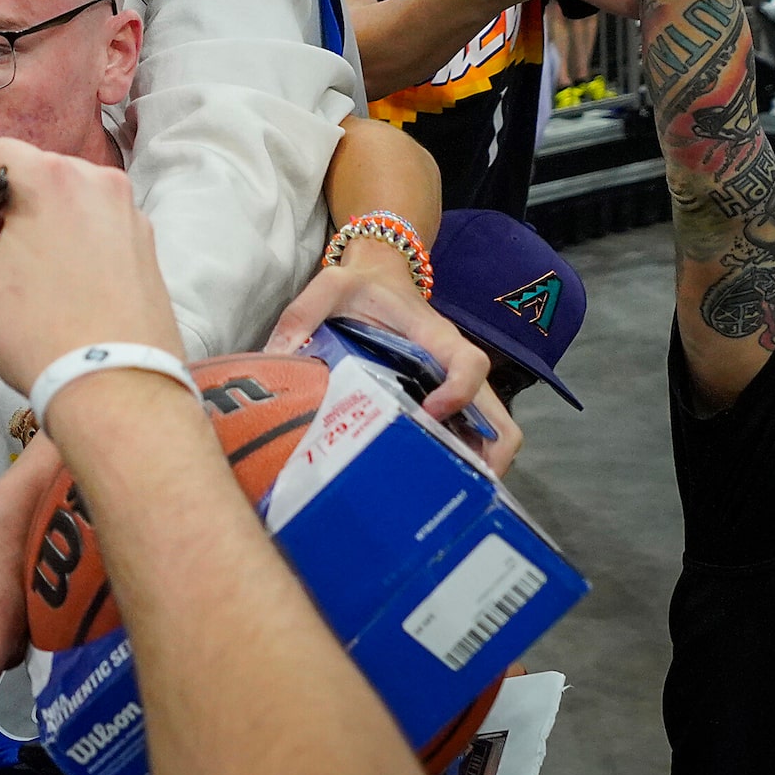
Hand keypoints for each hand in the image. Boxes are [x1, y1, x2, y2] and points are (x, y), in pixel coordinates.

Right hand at [0, 140, 178, 393]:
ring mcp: (131, 214)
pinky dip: (75, 242)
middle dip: (9, 205)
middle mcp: (100, 183)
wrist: (114, 385)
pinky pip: (98, 226)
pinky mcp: (148, 246)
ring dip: (43, 223)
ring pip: (71, 200)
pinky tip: (64, 287)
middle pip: (38, 174)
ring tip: (29, 274)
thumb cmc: (35, 331)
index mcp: (53, 179)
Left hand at [263, 262, 523, 475]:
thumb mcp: (331, 285)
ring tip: (442, 496)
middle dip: (489, 453)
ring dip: (477, 464)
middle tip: (455, 487)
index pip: (468, 363)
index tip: (431, 412)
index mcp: (436, 337)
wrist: (379, 278)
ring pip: (489, 431)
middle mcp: (455, 365)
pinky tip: (427, 480)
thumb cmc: (361, 285)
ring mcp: (453, 386)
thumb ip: (302, 314)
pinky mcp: (443, 399)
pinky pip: (466, 434)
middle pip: (497, 414)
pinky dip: (460, 459)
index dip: (459, 391)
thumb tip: (277, 356)